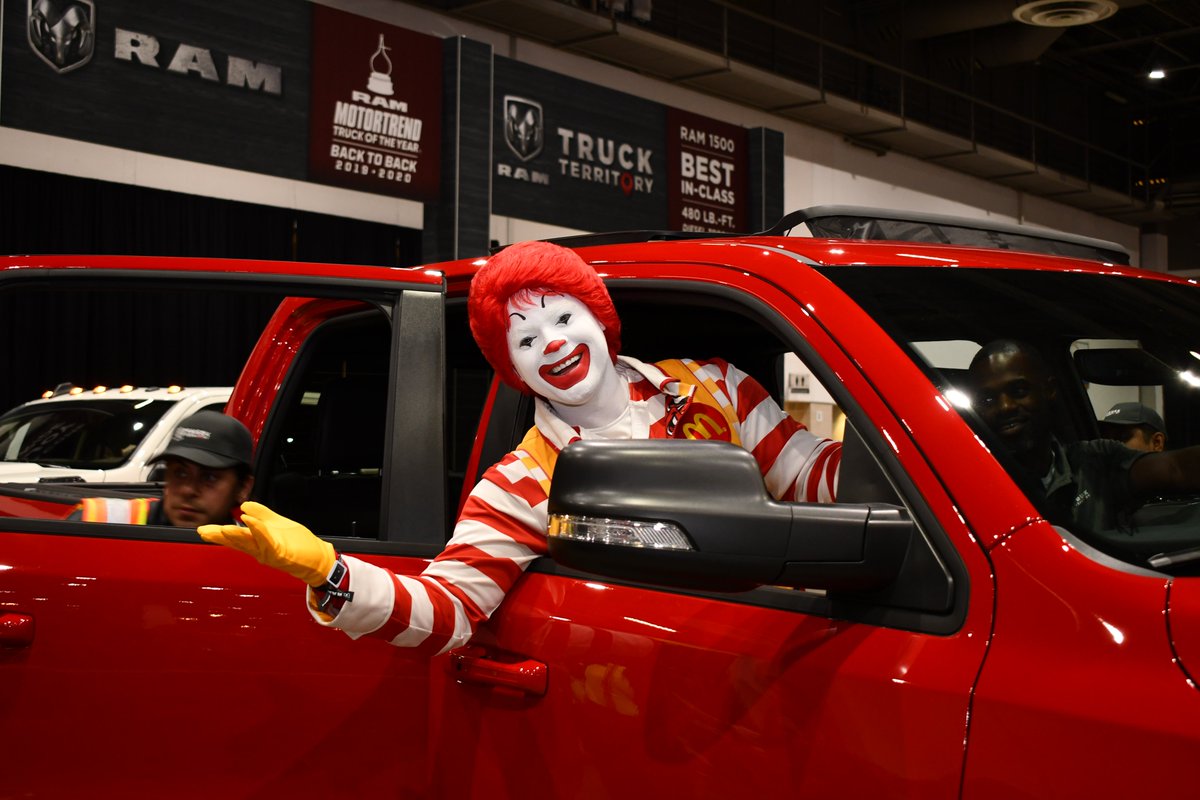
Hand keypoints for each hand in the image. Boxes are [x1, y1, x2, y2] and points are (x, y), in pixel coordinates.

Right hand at [199, 501, 334, 586]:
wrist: (317, 556)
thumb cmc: (298, 543)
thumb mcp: (277, 523)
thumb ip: (261, 514)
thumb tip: (244, 506)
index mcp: (258, 541)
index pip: (235, 536)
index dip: (218, 533)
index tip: (202, 530)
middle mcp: (260, 549)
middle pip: (237, 541)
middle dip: (220, 536)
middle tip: (204, 532)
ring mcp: (269, 552)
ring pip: (249, 542)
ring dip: (236, 535)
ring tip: (223, 528)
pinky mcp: (281, 552)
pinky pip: (267, 540)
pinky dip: (258, 531)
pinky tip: (250, 522)